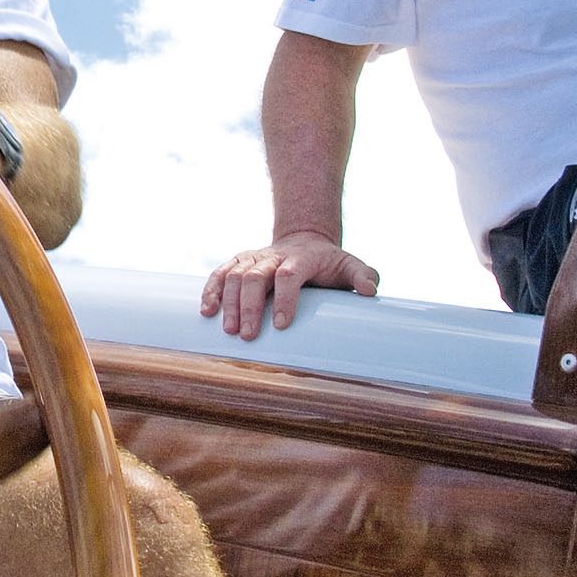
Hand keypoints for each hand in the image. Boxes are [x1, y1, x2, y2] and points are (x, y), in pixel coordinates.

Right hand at [201, 232, 379, 339]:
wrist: (304, 240)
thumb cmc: (329, 263)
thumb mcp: (350, 265)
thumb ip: (363, 276)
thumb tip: (369, 290)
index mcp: (301, 258)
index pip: (289, 275)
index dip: (284, 298)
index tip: (281, 325)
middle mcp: (273, 256)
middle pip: (255, 277)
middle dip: (249, 307)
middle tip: (247, 336)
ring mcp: (254, 258)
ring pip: (235, 275)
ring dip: (229, 303)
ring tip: (228, 330)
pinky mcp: (239, 262)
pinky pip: (220, 273)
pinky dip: (211, 291)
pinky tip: (207, 311)